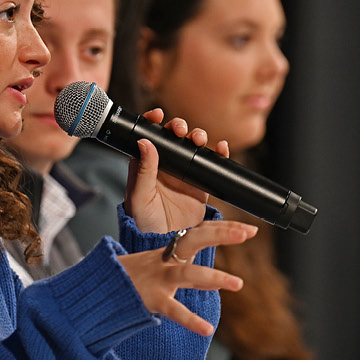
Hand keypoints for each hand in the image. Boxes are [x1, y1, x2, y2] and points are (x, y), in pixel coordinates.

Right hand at [115, 221, 254, 335]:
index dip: (225, 229)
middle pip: (195, 240)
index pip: (199, 233)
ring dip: (214, 276)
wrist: (99, 289)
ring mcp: (159, 280)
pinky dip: (191, 320)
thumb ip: (190, 275)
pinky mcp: (152, 300)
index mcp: (168, 251)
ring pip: (188, 273)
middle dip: (222, 234)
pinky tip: (207, 329)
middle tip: (247, 233)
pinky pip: (174, 310)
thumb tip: (216, 281)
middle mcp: (165, 261)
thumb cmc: (132, 279)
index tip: (250, 229)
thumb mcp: (160, 270)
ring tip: (238, 283)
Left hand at [124, 109, 231, 233]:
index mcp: (144, 166)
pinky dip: (218, 154)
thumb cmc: (145, 223)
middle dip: (179, 127)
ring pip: (192, 147)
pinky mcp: (200, 185)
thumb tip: (144, 142)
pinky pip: (211, 165)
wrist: (166, 244)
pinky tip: (221, 148)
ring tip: (200, 140)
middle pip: (173, 138)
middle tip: (181, 130)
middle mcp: (164, 166)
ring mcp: (183, 174)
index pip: (148, 138)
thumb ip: (143, 171)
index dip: (153, 122)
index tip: (157, 114)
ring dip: (198, 137)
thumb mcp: (139, 197)